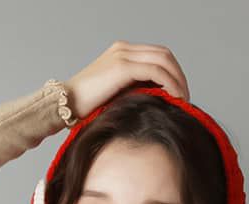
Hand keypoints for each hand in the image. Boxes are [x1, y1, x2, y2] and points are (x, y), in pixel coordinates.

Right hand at [64, 41, 190, 121]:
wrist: (63, 105)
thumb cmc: (83, 109)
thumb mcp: (112, 97)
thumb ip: (131, 93)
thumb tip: (154, 104)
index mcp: (121, 54)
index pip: (156, 55)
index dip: (172, 72)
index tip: (178, 95)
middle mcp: (123, 49)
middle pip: (164, 54)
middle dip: (179, 75)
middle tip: (185, 99)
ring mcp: (123, 56)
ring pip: (163, 60)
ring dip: (178, 80)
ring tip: (182, 101)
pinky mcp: (122, 67)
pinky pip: (156, 71)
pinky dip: (170, 83)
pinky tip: (174, 99)